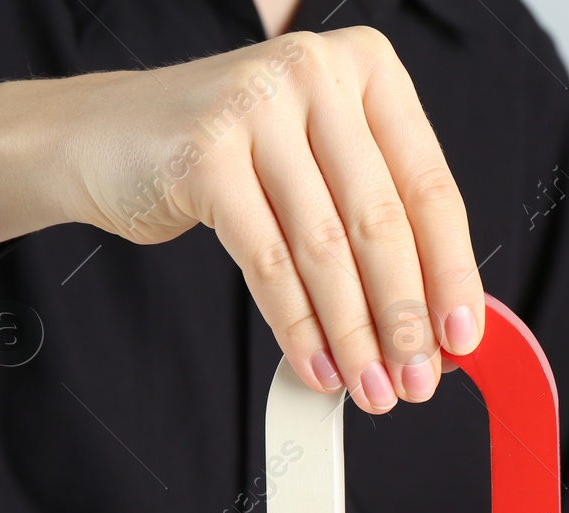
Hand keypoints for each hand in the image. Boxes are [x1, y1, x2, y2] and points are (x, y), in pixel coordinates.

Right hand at [0, 29, 484, 408]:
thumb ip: (377, 221)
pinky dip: (299, 326)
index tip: (465, 339)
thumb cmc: (229, 158)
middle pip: (382, 221)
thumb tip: (438, 322)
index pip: (430, 188)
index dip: (452, 274)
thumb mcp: (318, 168)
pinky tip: (316, 366)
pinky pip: (268, 262)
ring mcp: (257, 103)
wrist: (103, 137)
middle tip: (418, 382)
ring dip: (355, 335)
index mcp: (367, 68)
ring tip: (370, 388)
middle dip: (404, 318)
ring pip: (327, 248)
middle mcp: (316, 70)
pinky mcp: (204, 151)